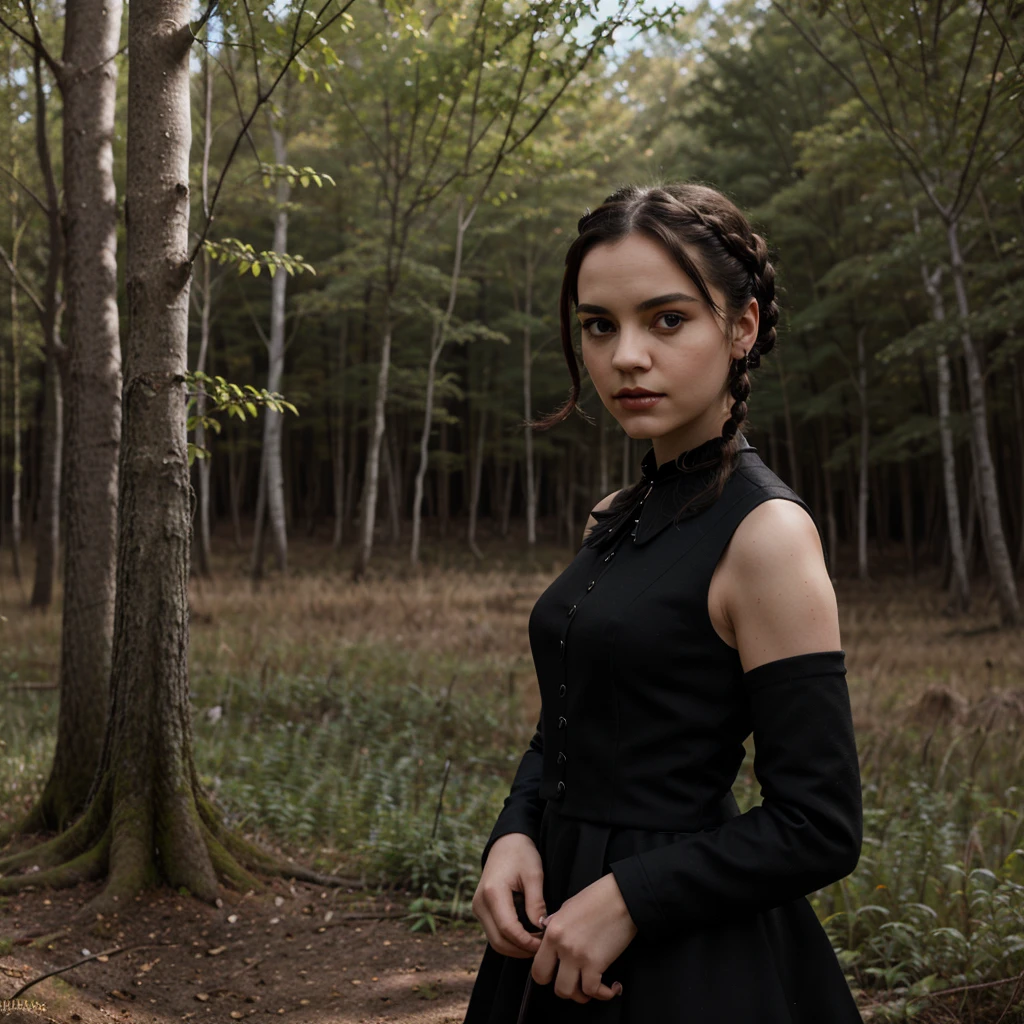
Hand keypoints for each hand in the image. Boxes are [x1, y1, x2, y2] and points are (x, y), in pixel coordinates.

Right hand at [471, 832, 545, 957]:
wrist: (506, 842)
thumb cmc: (522, 854)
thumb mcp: (534, 874)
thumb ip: (536, 902)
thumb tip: (541, 928)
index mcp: (492, 893)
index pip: (508, 929)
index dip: (527, 942)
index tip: (544, 945)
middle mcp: (480, 903)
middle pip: (499, 941)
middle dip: (521, 950)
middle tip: (542, 948)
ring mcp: (478, 908)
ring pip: (495, 941)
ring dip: (515, 948)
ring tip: (536, 943)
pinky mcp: (481, 910)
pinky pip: (494, 933)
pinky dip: (509, 940)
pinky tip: (526, 936)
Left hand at [531, 872, 636, 1002]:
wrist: (622, 896)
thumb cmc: (598, 898)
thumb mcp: (568, 906)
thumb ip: (555, 922)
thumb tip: (547, 931)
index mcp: (552, 931)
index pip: (537, 966)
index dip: (546, 973)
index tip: (556, 972)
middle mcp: (562, 946)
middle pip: (549, 984)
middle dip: (561, 986)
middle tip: (572, 981)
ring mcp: (578, 956)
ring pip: (569, 992)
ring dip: (581, 994)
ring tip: (589, 987)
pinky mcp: (596, 963)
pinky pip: (594, 990)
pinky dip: (604, 993)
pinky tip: (610, 988)